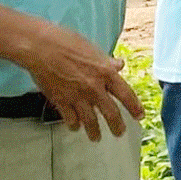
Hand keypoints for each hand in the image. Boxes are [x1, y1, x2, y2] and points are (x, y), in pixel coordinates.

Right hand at [22, 22, 143, 139]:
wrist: (40, 48)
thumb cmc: (65, 42)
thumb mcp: (92, 48)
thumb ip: (106, 61)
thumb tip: (119, 65)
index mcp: (105, 72)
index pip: (126, 94)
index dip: (134, 107)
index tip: (139, 116)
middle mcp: (94, 88)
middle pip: (110, 113)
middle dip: (117, 126)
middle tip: (120, 133)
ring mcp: (77, 97)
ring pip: (90, 121)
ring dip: (94, 132)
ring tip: (96, 137)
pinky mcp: (61, 101)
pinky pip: (71, 119)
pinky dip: (74, 125)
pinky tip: (75, 127)